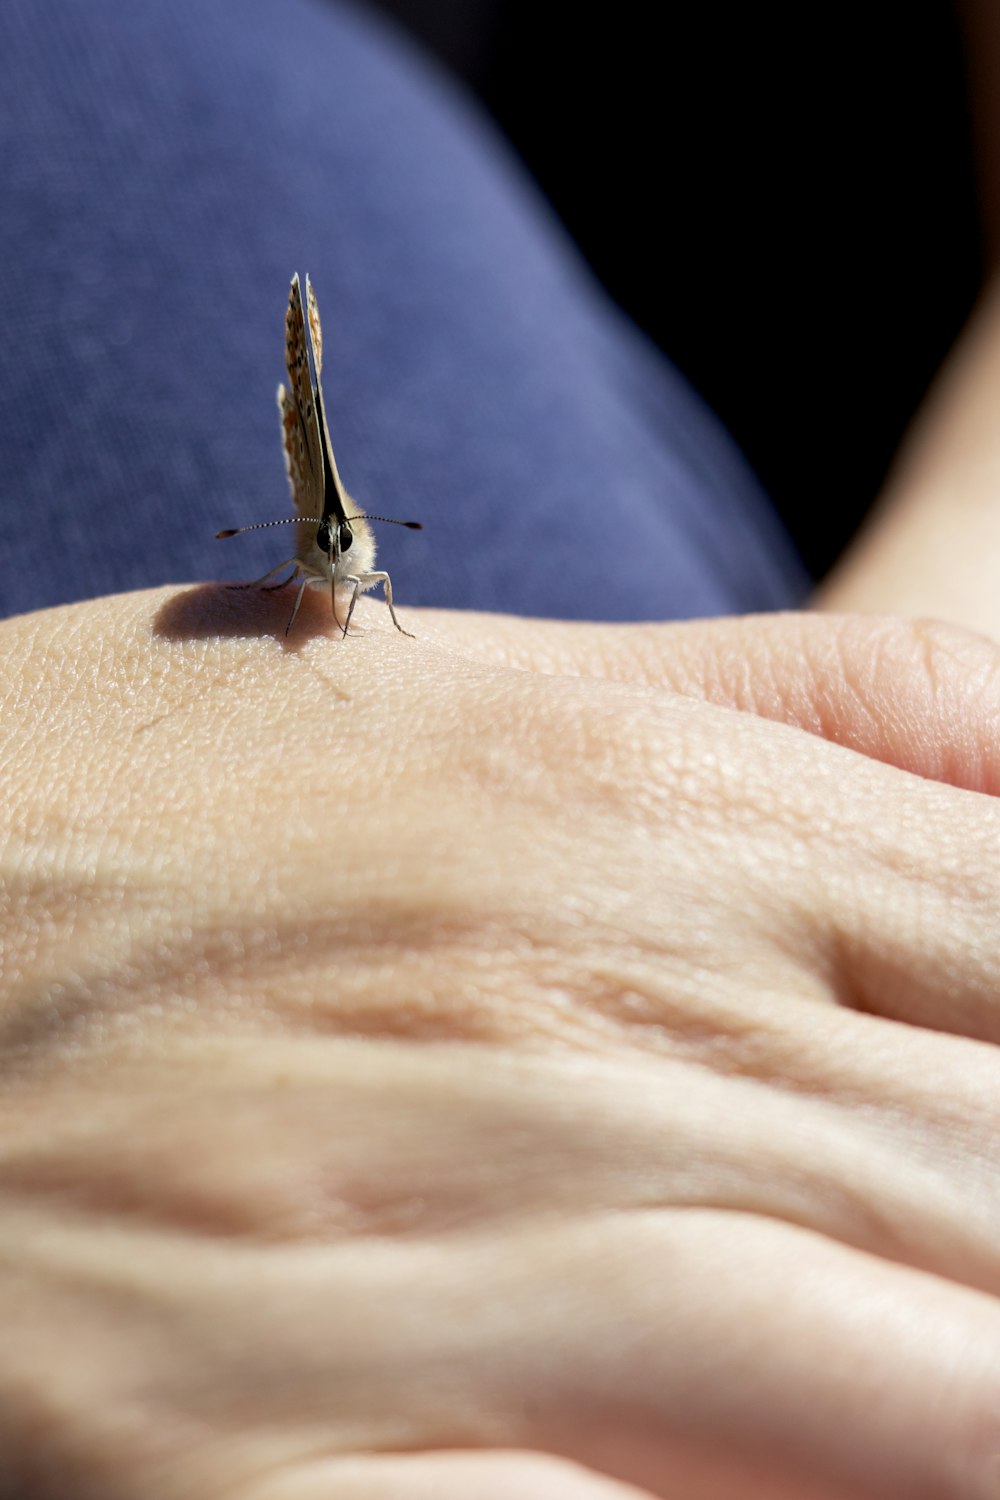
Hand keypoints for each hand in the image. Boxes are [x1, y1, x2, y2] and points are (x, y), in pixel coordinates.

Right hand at [3, 588, 999, 1499]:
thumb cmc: (129, 806)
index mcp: (645, 825)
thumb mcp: (444, 681)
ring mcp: (446, 1262)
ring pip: (917, 1405)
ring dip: (955, 1415)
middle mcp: (587, 1032)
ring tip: (920, 1424)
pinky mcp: (270, 1472)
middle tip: (970, 1286)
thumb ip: (776, 706)